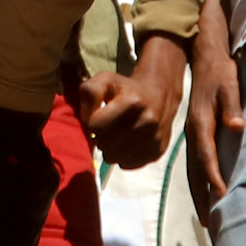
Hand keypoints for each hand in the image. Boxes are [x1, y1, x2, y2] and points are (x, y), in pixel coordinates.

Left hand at [82, 31, 190, 168]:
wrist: (159, 95)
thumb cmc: (126, 88)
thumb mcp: (105, 80)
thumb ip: (90, 93)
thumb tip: (86, 120)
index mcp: (133, 102)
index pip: (96, 126)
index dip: (93, 121)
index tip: (100, 115)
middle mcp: (147, 122)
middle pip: (104, 144)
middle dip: (100, 136)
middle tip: (107, 127)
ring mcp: (154, 139)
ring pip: (114, 158)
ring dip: (110, 148)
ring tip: (116, 135)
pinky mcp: (157, 152)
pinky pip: (126, 165)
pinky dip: (122, 157)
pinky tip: (127, 143)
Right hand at [184, 0, 243, 217]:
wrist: (203, 55)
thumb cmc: (221, 71)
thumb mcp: (229, 83)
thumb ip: (233, 105)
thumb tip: (238, 125)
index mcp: (201, 123)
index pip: (207, 156)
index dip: (214, 176)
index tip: (221, 196)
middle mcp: (194, 133)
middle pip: (195, 170)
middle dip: (201, 197)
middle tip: (208, 223)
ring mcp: (193, 134)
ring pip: (192, 169)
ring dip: (199, 193)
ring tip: (206, 216)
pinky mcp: (196, 133)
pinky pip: (195, 162)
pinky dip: (198, 180)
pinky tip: (205, 191)